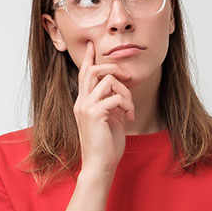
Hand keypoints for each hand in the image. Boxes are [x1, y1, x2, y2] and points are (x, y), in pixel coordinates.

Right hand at [74, 40, 135, 176]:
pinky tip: (129, 117)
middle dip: (114, 68)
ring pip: (109, 80)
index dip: (89, 59)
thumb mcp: (111, 119)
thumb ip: (112, 103)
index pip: (84, 74)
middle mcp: (81, 102)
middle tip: (129, 77)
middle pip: (94, 70)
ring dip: (126, 92)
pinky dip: (127, 104)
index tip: (93, 45)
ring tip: (130, 109)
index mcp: (84, 102)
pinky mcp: (95, 114)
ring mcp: (86, 107)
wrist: (100, 165)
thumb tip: (122, 91)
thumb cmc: (107, 146)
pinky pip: (115, 96)